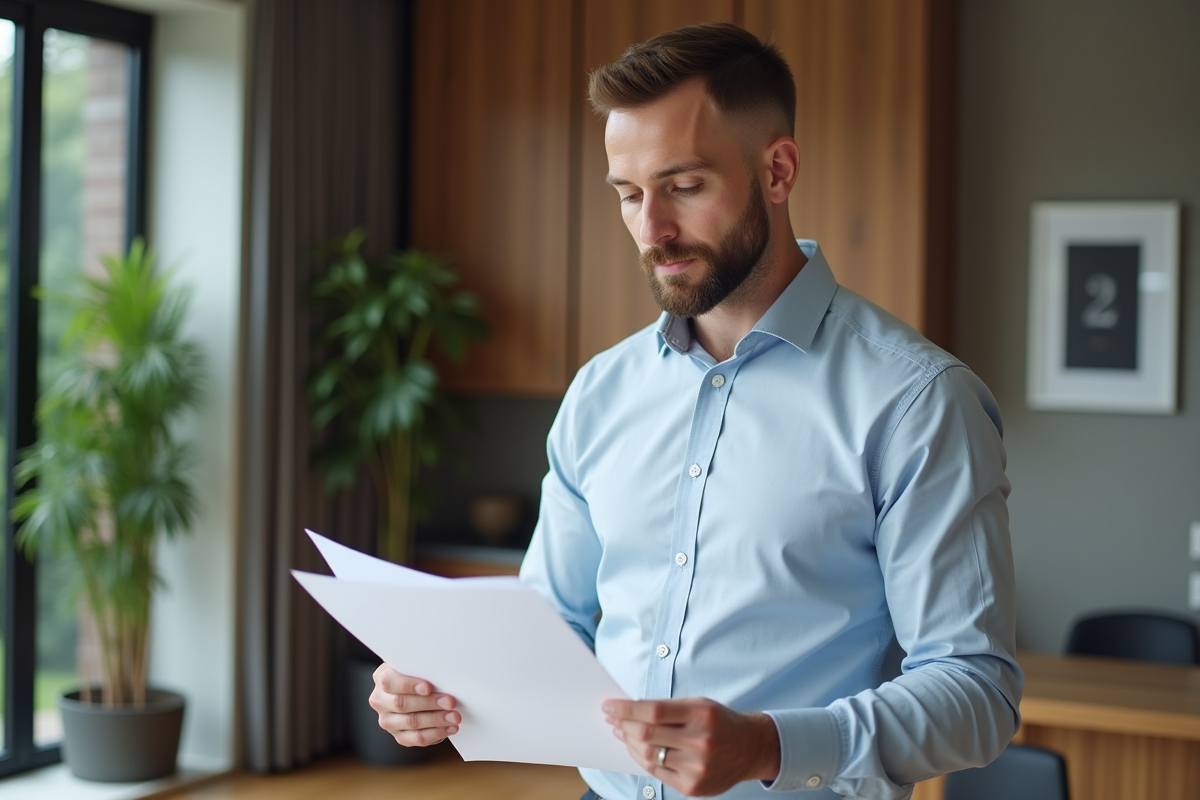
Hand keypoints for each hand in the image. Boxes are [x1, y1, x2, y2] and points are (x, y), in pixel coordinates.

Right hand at [370, 664, 460, 746]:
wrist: (414, 689)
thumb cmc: (418, 674)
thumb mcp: (416, 666)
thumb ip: (422, 669)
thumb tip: (442, 676)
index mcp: (382, 678)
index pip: (389, 682)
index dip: (408, 685)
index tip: (428, 687)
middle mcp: (380, 701)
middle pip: (402, 704)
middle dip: (429, 703)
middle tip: (450, 702)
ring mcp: (388, 721)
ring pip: (411, 722)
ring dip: (436, 720)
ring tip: (454, 717)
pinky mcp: (399, 735)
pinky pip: (416, 738)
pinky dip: (435, 733)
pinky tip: (449, 728)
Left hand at [603, 697, 779, 796]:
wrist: (751, 749)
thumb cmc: (720, 722)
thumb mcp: (699, 704)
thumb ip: (667, 708)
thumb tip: (629, 711)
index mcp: (701, 715)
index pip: (653, 711)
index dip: (626, 709)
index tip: (609, 706)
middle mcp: (700, 742)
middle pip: (647, 735)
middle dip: (623, 725)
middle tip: (612, 719)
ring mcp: (697, 768)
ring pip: (648, 756)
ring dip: (628, 742)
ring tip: (621, 732)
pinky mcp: (693, 787)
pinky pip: (656, 773)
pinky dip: (641, 760)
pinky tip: (636, 749)